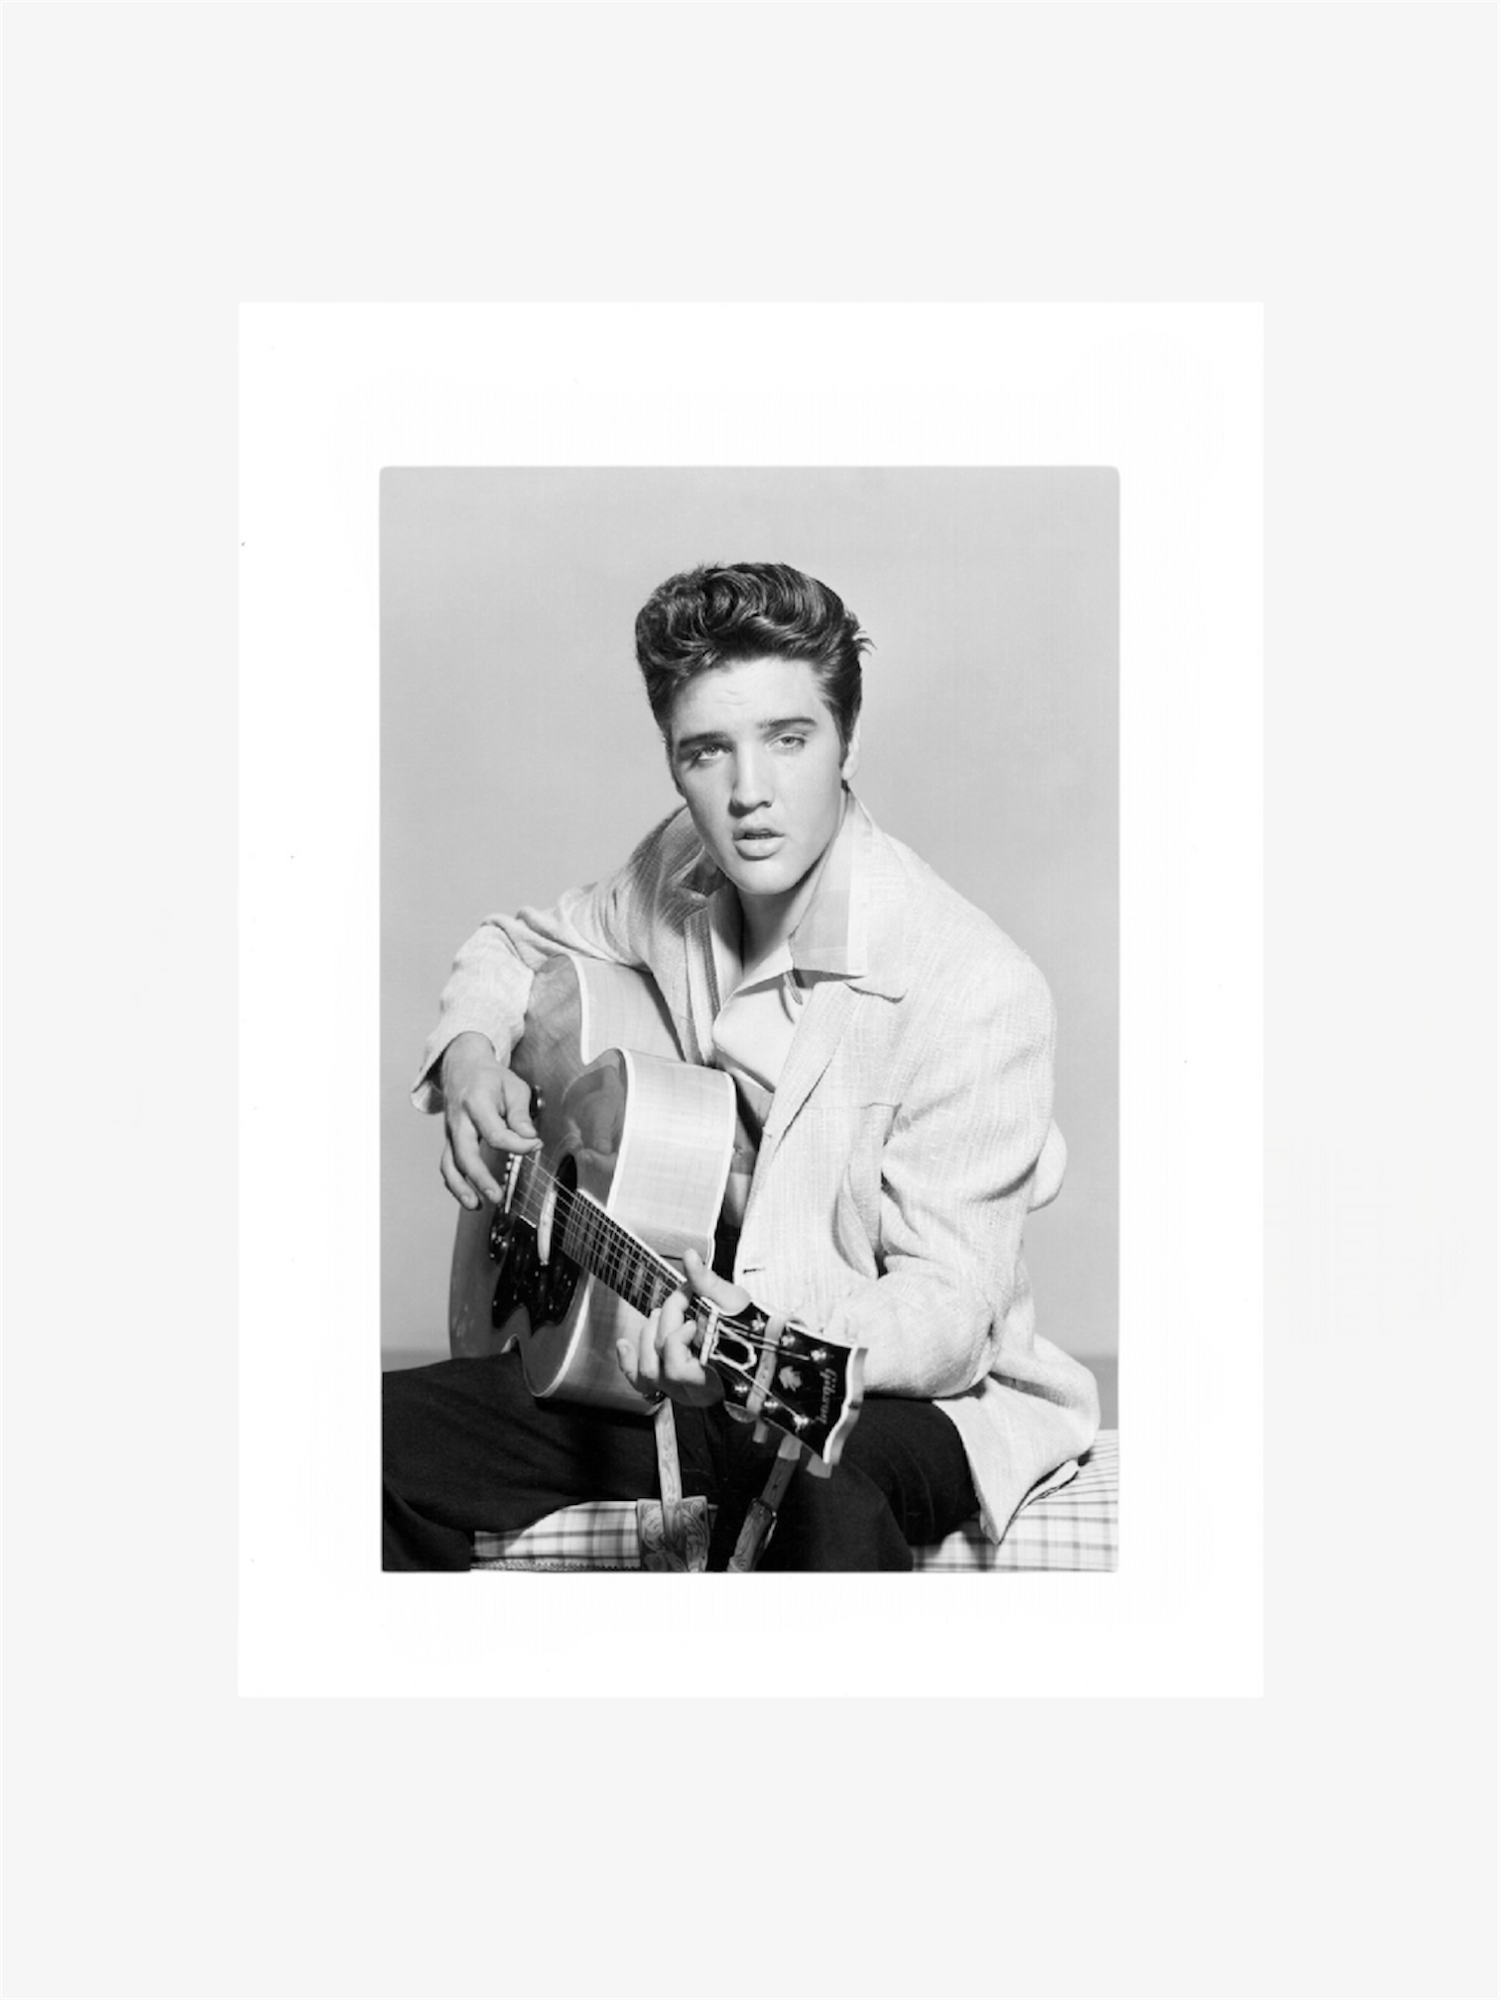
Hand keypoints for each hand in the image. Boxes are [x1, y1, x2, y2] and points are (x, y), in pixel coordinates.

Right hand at [438, 1032, 540, 1209]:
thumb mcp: (513, 1086)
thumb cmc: (491, 1078)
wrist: (462, 1066)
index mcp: (476, 1103)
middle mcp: (459, 1120)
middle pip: (465, 1153)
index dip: (518, 1144)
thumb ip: (520, 1114)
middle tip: (497, 1196)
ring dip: (460, 1188)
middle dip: (480, 1178)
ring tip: (476, 1206)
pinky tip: (469, 1198)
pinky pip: (448, 1165)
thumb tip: (529, 1138)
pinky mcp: (449, 1141)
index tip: (535, 1144)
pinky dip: (455, 1184)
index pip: (495, 1133)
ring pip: (449, 1164)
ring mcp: (450, 1132)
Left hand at [615, 1247, 747, 1407]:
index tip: (689, 1295)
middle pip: (660, 1354)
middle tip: (679, 1303)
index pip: (673, 1347)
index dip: (675, 1315)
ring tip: (659, 1317)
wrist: (764, 1356)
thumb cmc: (752, 1331)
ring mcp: (681, 1392)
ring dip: (646, 1338)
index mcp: (710, 1370)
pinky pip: (643, 1384)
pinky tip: (623, 1344)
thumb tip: (689, 1255)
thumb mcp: (733, 1303)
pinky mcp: (673, 1389)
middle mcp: (692, 1388)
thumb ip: (706, 1282)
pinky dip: (629, 1363)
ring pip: (647, 1372)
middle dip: (664, 1321)